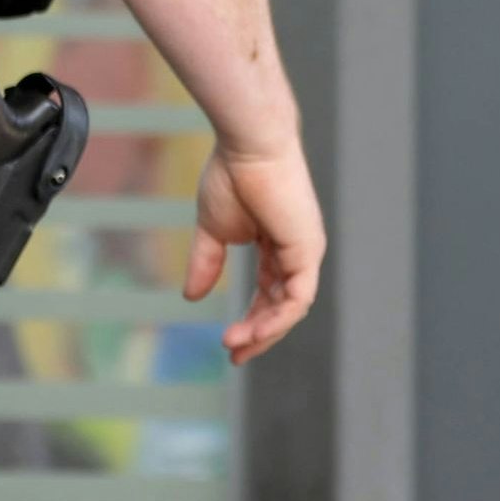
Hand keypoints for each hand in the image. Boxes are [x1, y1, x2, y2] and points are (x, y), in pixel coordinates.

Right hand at [187, 140, 325, 363]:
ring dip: (264, 331)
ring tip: (235, 345)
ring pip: (291, 308)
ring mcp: (306, 251)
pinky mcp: (308, 250)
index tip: (228, 343)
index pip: (271, 293)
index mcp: (280, 246)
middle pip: (283, 306)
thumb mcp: (213, 230)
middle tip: (234, 355)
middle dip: (259, 334)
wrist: (248, 145)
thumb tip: (191, 298)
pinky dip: (277, 318)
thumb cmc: (232, 175)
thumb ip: (207, 263)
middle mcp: (298, 252)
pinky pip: (298, 297)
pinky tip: (254, 331)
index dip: (251, 320)